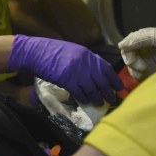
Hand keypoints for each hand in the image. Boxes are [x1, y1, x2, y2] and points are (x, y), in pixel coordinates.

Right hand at [7, 34, 122, 104]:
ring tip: (99, 103)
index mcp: (88, 55)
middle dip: (108, 92)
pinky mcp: (67, 80)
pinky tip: (85, 101)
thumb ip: (86, 61)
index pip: (106, 68)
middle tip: (112, 100)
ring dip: (97, 98)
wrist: (36, 52)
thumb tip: (96, 74)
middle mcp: (85, 63)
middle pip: (101, 81)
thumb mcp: (73, 52)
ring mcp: (76, 72)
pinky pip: (79, 92)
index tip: (119, 88)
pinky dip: (83, 98)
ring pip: (92, 89)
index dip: (114, 80)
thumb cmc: (53, 52)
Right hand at [118, 27, 155, 79]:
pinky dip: (138, 76)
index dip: (127, 52)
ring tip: (144, 70)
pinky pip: (138, 76)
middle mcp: (142, 50)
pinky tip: (144, 75)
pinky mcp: (151, 72)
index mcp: (142, 39)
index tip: (131, 59)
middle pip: (127, 57)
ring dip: (134, 70)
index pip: (126, 46)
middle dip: (131, 62)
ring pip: (131, 67)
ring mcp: (146, 61)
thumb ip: (139, 39)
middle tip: (141, 66)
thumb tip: (120, 45)